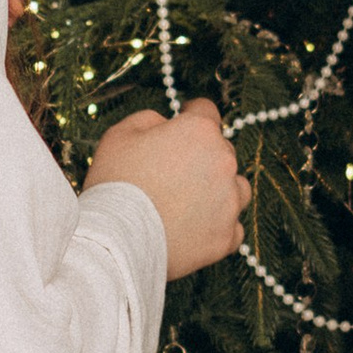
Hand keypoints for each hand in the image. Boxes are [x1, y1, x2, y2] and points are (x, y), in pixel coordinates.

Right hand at [85, 95, 251, 281]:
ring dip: (221, 190)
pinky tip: (197, 228)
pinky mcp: (227, 236)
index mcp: (199, 132)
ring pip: (237, 188)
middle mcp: (224, 162)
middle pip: (221, 151)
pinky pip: (233, 227)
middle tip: (172, 173)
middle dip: (201, 156)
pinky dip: (219, 226)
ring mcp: (229, 202)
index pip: (205, 111)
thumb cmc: (116, 184)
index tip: (184, 120)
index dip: (191, 114)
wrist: (117, 241)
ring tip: (192, 202)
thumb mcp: (120, 134)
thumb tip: (166, 124)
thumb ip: (150, 119)